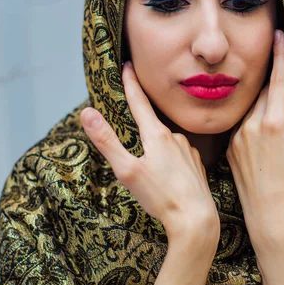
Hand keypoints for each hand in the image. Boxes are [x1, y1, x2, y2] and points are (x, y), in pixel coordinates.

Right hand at [80, 62, 219, 250]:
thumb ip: (107, 141)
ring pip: (165, 141)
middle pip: (152, 122)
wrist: (196, 220)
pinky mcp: (196, 165)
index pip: (139, 102)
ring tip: (147, 163)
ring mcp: (188, 151)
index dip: (131, 83)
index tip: (127, 64)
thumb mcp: (127, 170)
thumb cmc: (160, 197)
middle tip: (131, 124)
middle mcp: (176, 138)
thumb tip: (87, 112)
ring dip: (154, 144)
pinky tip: (166, 173)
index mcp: (157, 135)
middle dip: (140, 119)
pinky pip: (178, 154)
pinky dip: (168, 158)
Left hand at [226, 30, 283, 250]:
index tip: (278, 34)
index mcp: (275, 124)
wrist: (269, 222)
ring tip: (275, 105)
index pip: (279, 80)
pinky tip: (262, 131)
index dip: (280, 55)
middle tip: (280, 70)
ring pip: (250, 109)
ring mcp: (237, 139)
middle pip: (263, 93)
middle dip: (273, 80)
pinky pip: (241, 127)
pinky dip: (252, 121)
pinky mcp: (230, 152)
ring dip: (263, 102)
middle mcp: (251, 127)